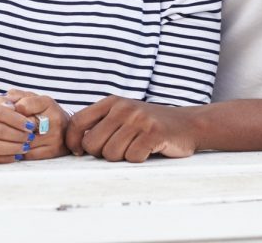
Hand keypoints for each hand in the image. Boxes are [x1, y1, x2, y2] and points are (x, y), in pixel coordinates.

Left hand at [3, 89, 69, 160]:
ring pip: (24, 141)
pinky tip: (11, 148)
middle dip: (8, 127)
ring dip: (10, 141)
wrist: (65, 129)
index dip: (9, 110)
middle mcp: (54, 119)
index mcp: (47, 103)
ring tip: (1, 139)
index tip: (3, 113)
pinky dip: (17, 152)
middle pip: (22, 126)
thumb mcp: (30, 98)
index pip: (23, 106)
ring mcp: (54, 137)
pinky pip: (28, 154)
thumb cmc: (42, 111)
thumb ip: (14, 96)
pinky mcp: (52, 151)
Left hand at [66, 96, 198, 162]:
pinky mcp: (153, 133)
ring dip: (123, 157)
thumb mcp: (124, 115)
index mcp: (112, 102)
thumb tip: (74, 144)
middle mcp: (123, 108)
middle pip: (92, 144)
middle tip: (119, 149)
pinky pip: (132, 158)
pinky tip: (148, 150)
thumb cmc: (149, 125)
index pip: (78, 121)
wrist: (188, 124)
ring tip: (136, 147)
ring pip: (112, 154)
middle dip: (102, 153)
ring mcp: (139, 120)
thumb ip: (101, 123)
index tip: (79, 152)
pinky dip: (139, 159)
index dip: (73, 141)